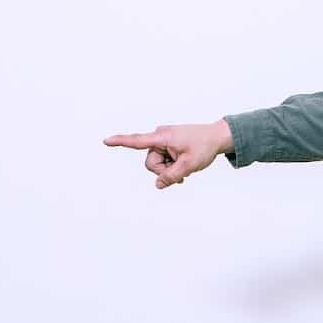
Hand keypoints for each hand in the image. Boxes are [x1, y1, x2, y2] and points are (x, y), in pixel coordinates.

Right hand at [104, 119, 232, 188]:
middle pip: (150, 163)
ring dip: (169, 169)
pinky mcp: (167, 144)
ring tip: (185, 168)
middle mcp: (160, 136)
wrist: (217, 137)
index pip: (137, 141)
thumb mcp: (188, 166)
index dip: (120, 142)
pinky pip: (163, 160)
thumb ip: (171, 177)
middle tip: (182, 172)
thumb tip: (158, 185)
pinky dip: (171, 166)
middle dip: (164, 171)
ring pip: (157, 164)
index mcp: (162, 137)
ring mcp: (164, 141)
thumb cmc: (204, 147)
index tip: (105, 141)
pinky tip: (182, 167)